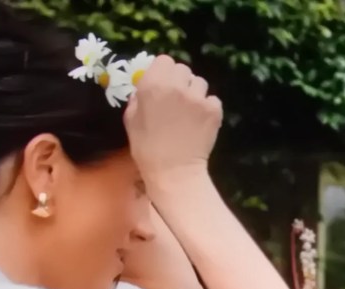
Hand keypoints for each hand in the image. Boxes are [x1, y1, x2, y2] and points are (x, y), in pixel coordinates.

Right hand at [123, 55, 222, 186]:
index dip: (164, 72)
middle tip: (177, 100)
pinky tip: (200, 122)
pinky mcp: (214, 110)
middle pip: (183, 69)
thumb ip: (138, 98)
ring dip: (195, 93)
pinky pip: (212, 100)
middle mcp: (176, 86)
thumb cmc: (147, 149)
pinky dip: (208, 108)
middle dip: (180, 81)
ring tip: (189, 112)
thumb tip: (145, 87)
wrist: (174, 172)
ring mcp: (197, 97)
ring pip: (199, 83)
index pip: (164, 60)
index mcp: (152, 84)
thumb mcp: (130, 120)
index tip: (163, 85)